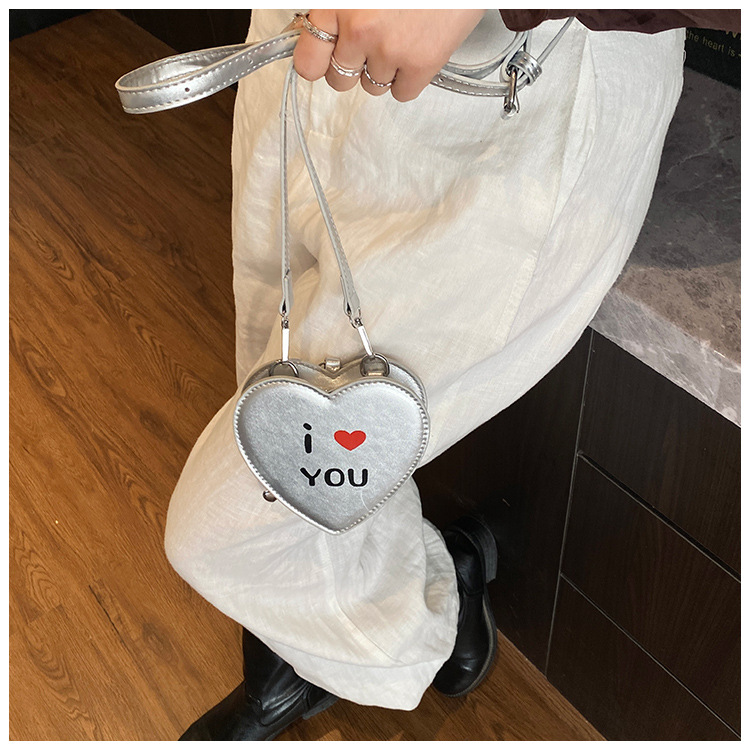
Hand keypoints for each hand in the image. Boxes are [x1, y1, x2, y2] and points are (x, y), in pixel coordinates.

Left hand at [293, 10, 485, 101]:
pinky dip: (408, 79)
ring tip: (400, 37)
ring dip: (383, 69)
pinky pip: (402, 93)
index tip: (325, 60)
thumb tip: (317, 33)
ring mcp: (389, 51)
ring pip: (372, 86)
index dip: (318, 63)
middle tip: (371, 45)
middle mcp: (358, 30)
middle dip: (352, 67)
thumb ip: (336, 11)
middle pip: (340, 80)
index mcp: (336, 4)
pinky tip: (415, 51)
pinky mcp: (420, 65)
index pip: (308, 61)